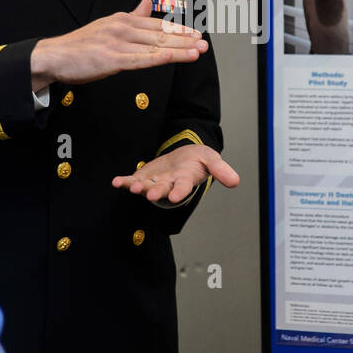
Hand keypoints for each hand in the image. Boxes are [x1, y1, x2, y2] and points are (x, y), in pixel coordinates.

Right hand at [30, 0, 206, 89]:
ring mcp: (117, 43)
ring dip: (178, 50)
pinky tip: (170, 57)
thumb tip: (148, 1)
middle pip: (160, 34)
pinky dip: (155, 58)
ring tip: (197, 52)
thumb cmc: (82, 46)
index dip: (179, 30)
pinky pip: (138, 59)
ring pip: (154, 46)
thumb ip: (132, 15)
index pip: (157, 24)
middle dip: (185, 40)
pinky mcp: (110, 59)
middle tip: (204, 44)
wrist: (54, 56)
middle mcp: (122, 28)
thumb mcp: (108, 24)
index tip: (196, 34)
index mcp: (123, 20)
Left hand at [111, 143, 239, 203]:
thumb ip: (221, 170)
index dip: (179, 192)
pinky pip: (132, 180)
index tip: (175, 197)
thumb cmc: (199, 160)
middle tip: (150, 195)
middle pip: (162, 189)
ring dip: (139, 188)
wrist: (185, 155)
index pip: (183, 187)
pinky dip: (124, 182)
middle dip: (157, 192)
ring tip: (134, 187)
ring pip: (146, 187)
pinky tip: (116, 182)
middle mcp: (169, 184)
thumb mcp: (212, 159)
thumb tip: (236, 182)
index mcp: (186, 180)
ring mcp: (155, 182)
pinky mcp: (144, 177)